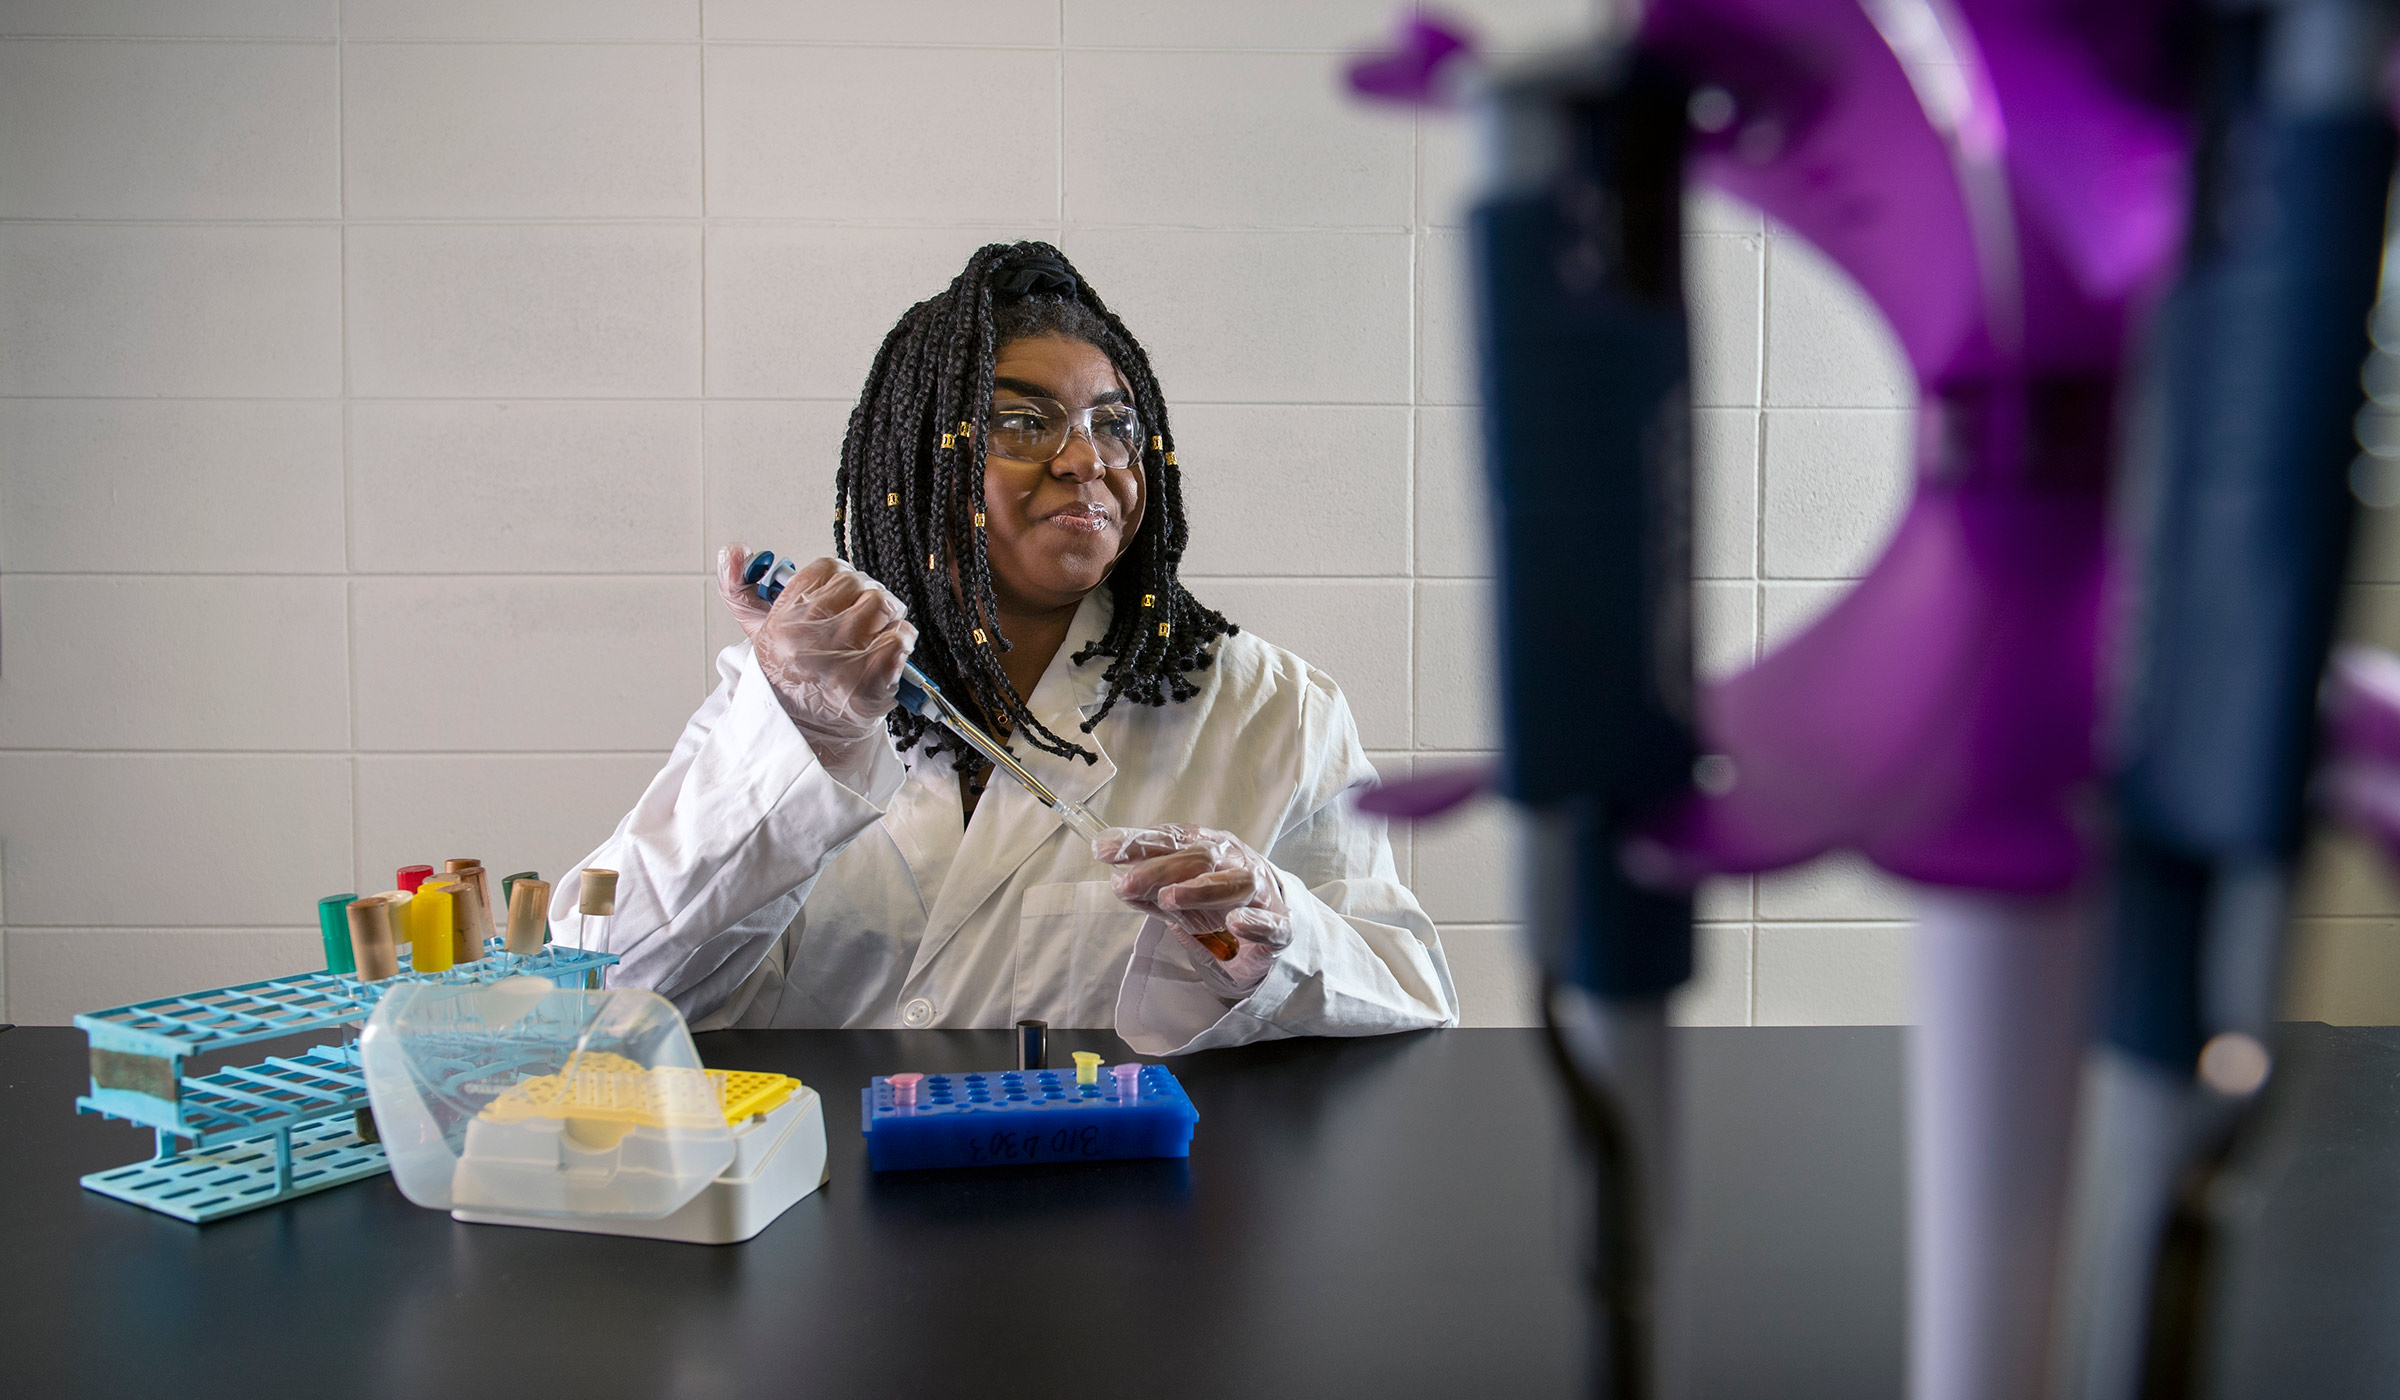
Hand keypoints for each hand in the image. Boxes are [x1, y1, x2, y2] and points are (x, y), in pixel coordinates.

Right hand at [716, 544, 915, 772]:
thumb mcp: (756, 632)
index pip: (828, 570)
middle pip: (860, 585)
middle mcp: (808, 639)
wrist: (805, 733)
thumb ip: (740, 587)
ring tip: (878, 633)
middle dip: (869, 598)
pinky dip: (902, 639)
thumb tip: (734, 550)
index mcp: (782, 621)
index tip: (845, 596)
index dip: (844, 579)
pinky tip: (890, 652)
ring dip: (889, 617)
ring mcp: (841, 660)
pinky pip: (901, 637)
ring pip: (883, 605)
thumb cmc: (788, 676)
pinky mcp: (871, 680)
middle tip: (868, 617)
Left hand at [1096, 824, 1291, 997]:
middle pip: (1199, 856)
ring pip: (1234, 882)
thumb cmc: (1218, 905)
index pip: (1172, 838)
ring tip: (1169, 899)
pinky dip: (1255, 921)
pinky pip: (1271, 922)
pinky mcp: (1279, 926)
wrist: (1271, 931)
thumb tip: (1118, 881)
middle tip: (1126, 883)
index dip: (1139, 842)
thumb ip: (1149, 890)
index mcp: (1208, 847)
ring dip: (1200, 889)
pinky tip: (1236, 923)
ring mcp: (1260, 891)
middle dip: (1159, 869)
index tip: (1104, 849)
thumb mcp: (1177, 895)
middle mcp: (1235, 861)